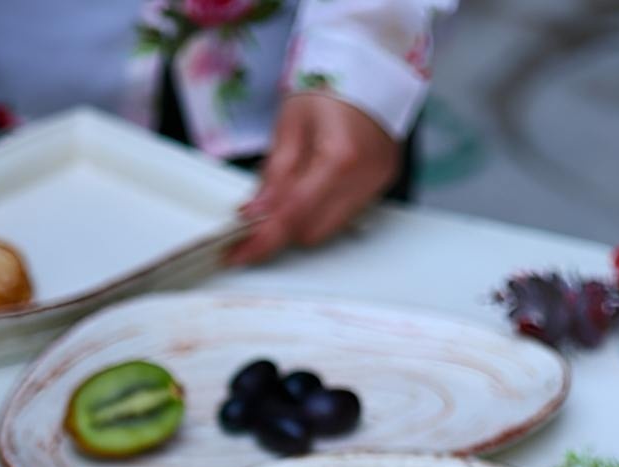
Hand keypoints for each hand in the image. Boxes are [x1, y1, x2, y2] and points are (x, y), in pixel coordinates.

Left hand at [227, 91, 400, 265]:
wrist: (372, 61)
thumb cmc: (331, 80)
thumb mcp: (290, 123)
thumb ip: (273, 174)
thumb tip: (254, 214)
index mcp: (339, 158)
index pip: (293, 215)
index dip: (262, 239)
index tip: (237, 253)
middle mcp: (364, 178)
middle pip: (311, 231)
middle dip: (281, 228)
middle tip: (256, 216)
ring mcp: (377, 183)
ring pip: (328, 228)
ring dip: (301, 219)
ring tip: (286, 191)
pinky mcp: (381, 183)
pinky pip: (344, 214)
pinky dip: (321, 208)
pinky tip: (311, 185)